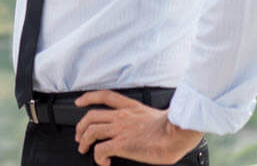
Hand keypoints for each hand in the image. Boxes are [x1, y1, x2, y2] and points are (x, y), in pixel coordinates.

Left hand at [73, 90, 203, 165]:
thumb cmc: (173, 128)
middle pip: (91, 116)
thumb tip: (144, 127)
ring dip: (83, 141)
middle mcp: (122, 116)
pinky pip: (100, 150)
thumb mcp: (155, 115)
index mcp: (131, 107)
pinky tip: (104, 162)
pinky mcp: (121, 144)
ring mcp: (120, 130)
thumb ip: (144, 117)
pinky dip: (98, 157)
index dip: (88, 98)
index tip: (79, 102)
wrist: (177, 134)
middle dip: (80, 126)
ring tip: (83, 149)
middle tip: (79, 135)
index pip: (104, 96)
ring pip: (91, 131)